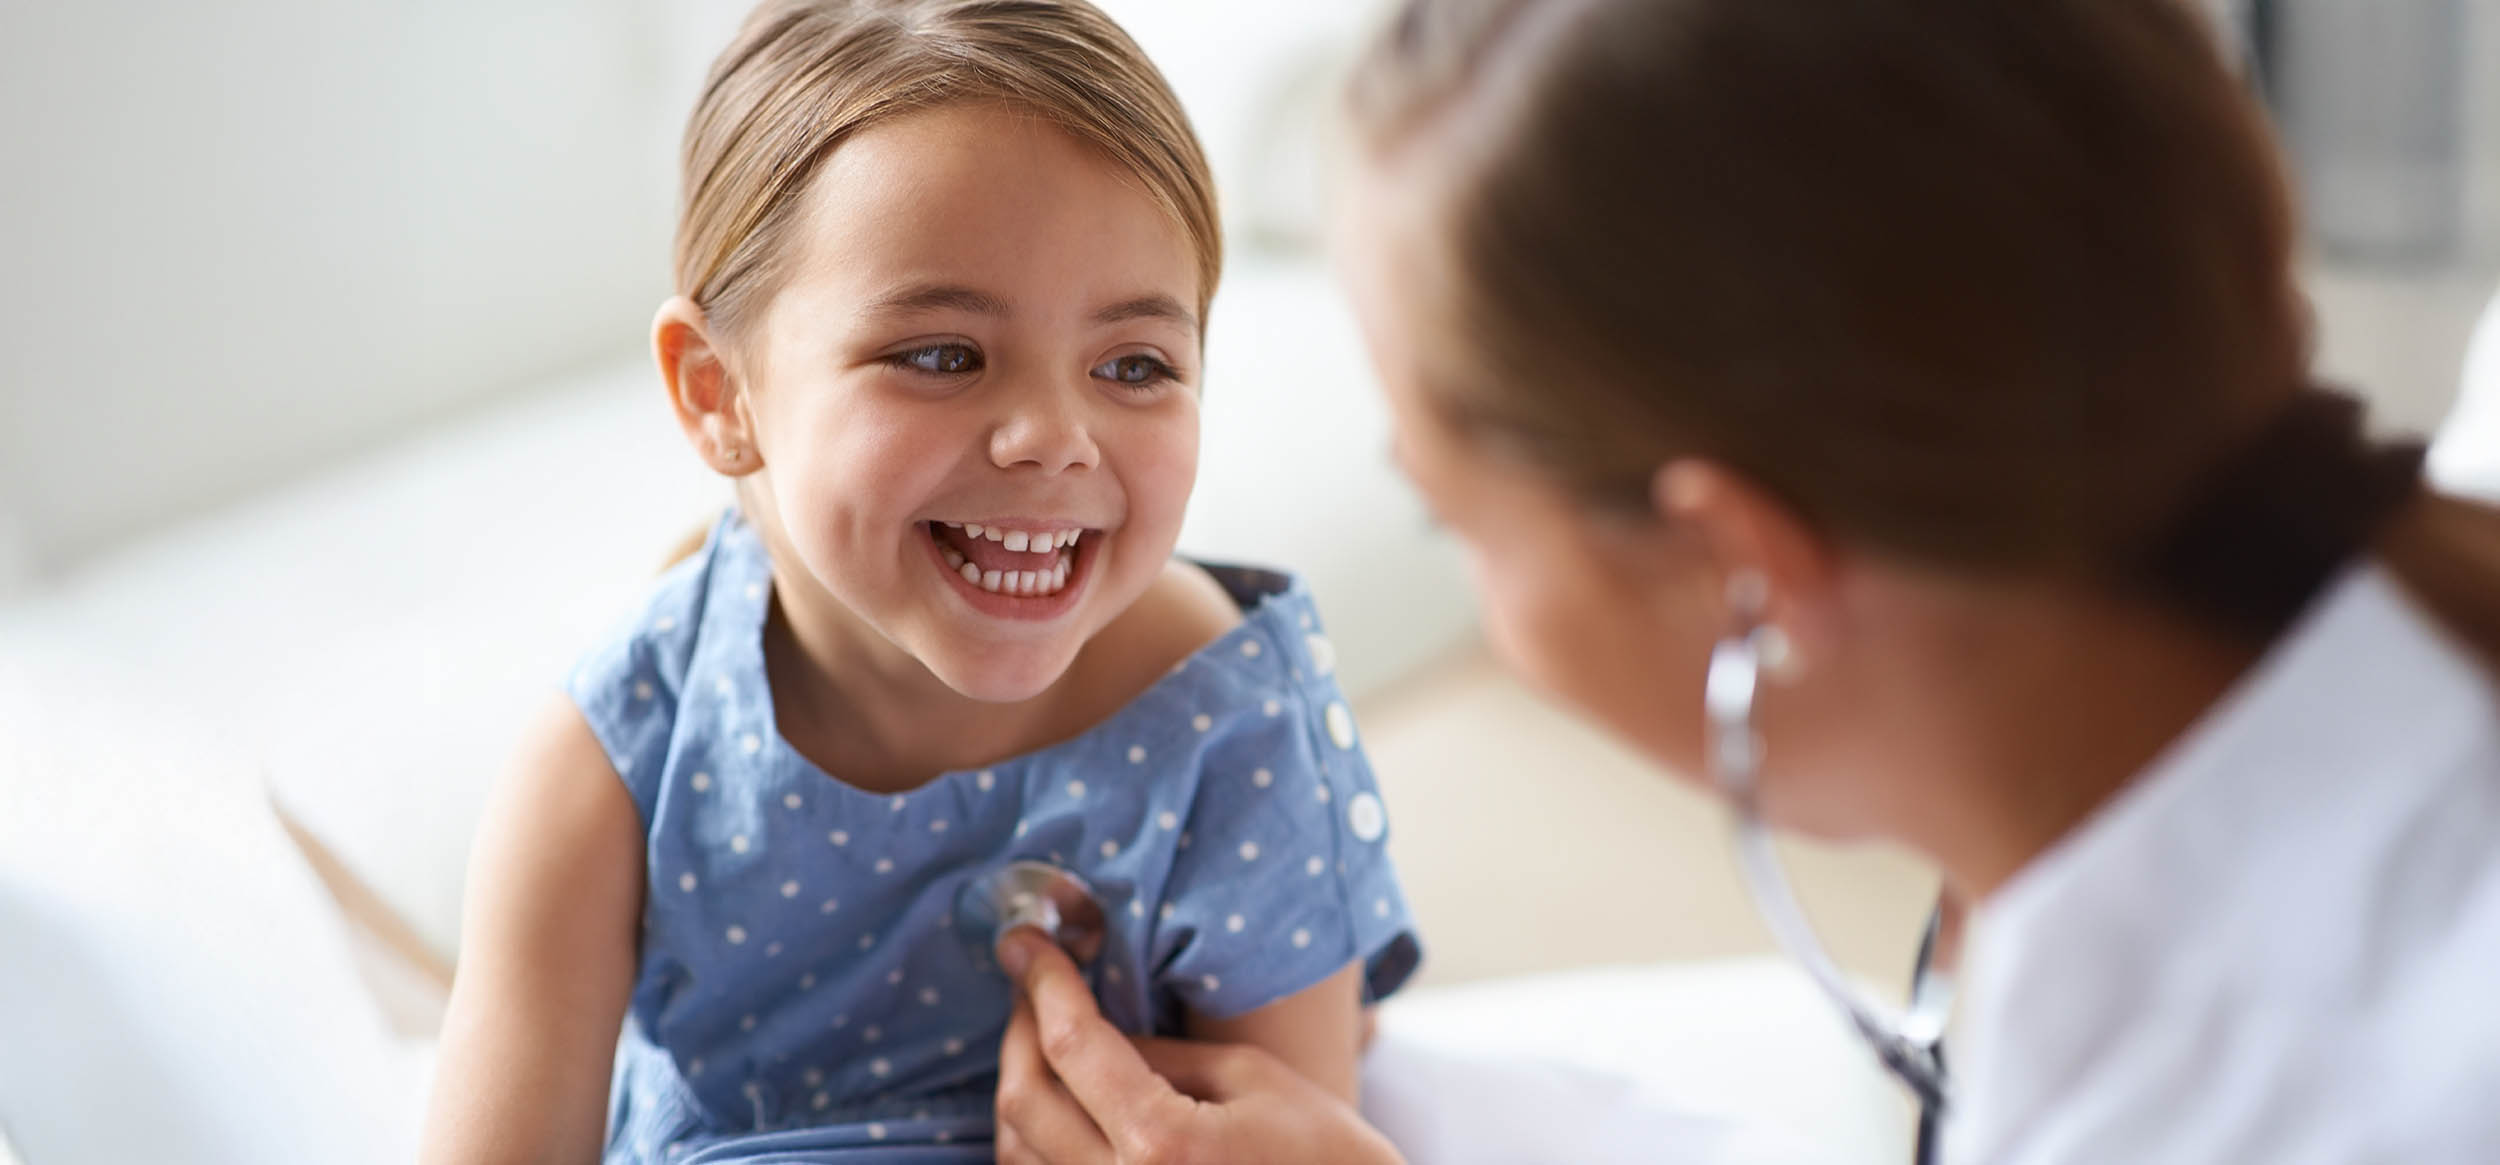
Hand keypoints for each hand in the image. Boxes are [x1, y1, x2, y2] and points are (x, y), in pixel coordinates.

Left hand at [992, 927, 1403, 1164]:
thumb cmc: (1320, 1152)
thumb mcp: (1246, 1075)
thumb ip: (1157, 1050)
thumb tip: (1089, 1026)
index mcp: (1160, 1144)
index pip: (1071, 1046)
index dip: (1043, 982)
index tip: (1025, 942)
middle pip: (1024, 1099)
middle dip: (1018, 1030)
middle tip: (1032, 983)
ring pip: (1016, 1148)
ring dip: (1021, 1083)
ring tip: (1043, 1034)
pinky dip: (1036, 1134)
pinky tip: (1062, 1097)